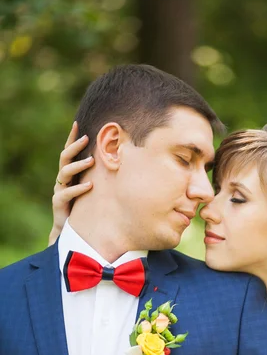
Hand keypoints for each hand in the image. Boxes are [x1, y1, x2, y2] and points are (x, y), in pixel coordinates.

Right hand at [49, 121, 94, 244]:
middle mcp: (62, 179)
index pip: (69, 152)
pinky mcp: (59, 203)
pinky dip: (78, 188)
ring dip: (78, 165)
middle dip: (74, 146)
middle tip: (86, 139)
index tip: (77, 124)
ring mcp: (59, 190)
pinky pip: (66, 193)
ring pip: (64, 172)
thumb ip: (99, 176)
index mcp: (69, 173)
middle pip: (64, 158)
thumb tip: (119, 161)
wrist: (72, 230)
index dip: (71, 138)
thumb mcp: (93, 188)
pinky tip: (89, 185)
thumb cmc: (85, 207)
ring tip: (91, 161)